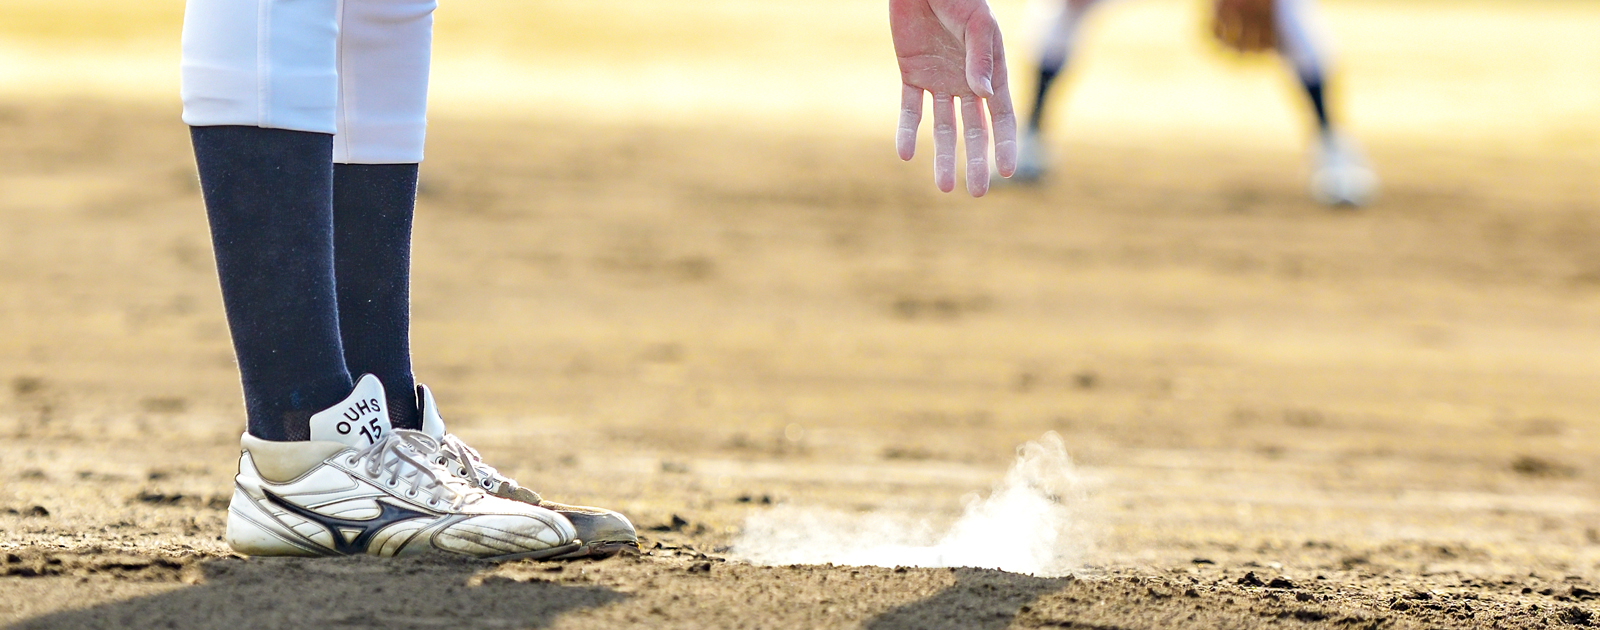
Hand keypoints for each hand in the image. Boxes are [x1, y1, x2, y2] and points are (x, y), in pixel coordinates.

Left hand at [891, 0, 1017, 196]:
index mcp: (991, 71)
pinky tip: (906, 153)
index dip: (1005, 143)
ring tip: (944, 186)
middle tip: (978, 193)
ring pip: (945, 127)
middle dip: (977, 162)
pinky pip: (911, 110)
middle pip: (975, 130)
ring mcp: (940, 80)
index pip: (1002, 116)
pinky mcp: (912, 75)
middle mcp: (967, 82)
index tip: (1008, 171)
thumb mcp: (977, 24)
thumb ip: (980, 58)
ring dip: (944, 157)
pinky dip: (908, 131)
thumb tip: (984, 94)